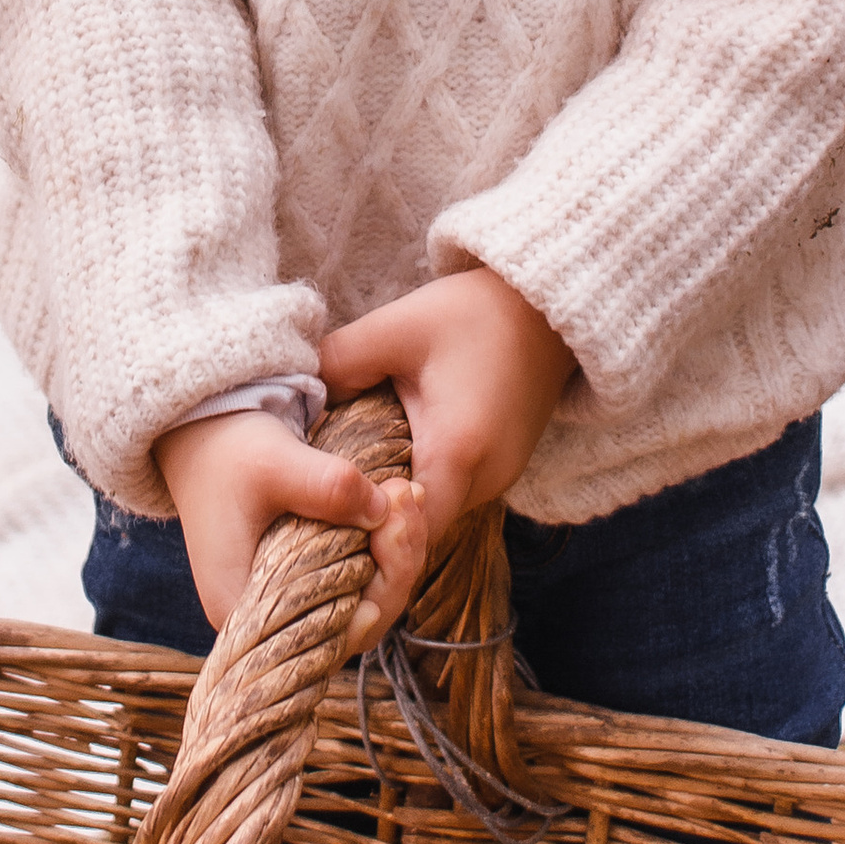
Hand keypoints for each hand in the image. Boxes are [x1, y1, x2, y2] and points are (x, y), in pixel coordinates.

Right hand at [153, 408, 427, 651]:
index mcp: (245, 605)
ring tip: (408, 492)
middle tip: (408, 497)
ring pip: (366, 596)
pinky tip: (401, 500)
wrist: (206, 434)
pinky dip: (386, 541)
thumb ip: (328, 487)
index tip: (395, 533)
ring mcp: (292, 596)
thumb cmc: (227, 452)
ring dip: (398, 548)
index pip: (329, 632)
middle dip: (397, 562)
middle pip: (357, 619)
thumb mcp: (273, 462)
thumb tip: (384, 511)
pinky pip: (361, 574)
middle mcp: (269, 614)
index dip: (378, 593)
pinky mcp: (310, 573)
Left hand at [317, 266, 574, 534]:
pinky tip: (387, 460)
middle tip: (323, 502)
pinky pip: (451, 497)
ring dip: (396, 507)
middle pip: (419, 533)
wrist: (546, 308)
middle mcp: (486, 479)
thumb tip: (298, 404)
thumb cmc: (473, 312)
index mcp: (458, 451)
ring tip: (349, 480)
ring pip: (435, 517)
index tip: (326, 513)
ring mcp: (500, 480)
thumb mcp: (395, 327)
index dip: (364, 535)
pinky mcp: (502, 470)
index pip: (406, 535)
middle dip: (372, 525)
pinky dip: (419, 489)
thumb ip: (338, 364)